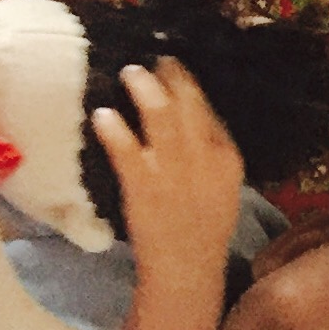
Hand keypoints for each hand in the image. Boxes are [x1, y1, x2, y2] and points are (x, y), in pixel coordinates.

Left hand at [92, 57, 243, 285]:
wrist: (188, 269)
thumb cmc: (204, 229)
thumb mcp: (222, 186)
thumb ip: (210, 153)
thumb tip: (192, 121)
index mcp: (226, 155)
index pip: (208, 109)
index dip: (190, 84)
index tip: (175, 69)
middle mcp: (202, 155)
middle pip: (186, 102)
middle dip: (170, 76)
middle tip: (154, 60)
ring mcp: (172, 168)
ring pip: (160, 114)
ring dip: (143, 87)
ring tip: (129, 72)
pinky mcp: (143, 184)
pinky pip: (125, 147)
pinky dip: (113, 127)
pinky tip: (102, 115)